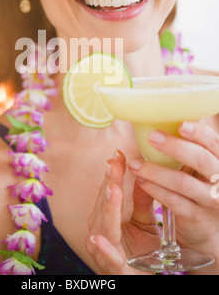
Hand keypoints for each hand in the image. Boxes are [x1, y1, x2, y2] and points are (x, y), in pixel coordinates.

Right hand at [86, 151, 160, 274]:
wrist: (141, 279)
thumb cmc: (140, 252)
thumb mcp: (145, 223)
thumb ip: (143, 202)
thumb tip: (144, 173)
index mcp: (105, 219)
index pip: (108, 192)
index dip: (113, 174)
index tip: (119, 155)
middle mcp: (99, 232)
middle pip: (104, 206)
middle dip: (109, 185)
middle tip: (114, 165)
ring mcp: (103, 251)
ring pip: (104, 227)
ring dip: (107, 210)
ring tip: (113, 191)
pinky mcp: (114, 269)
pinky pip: (109, 258)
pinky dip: (104, 249)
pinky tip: (99, 237)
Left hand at [128, 121, 218, 264]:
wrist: (209, 229)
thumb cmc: (200, 187)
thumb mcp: (202, 167)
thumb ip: (190, 147)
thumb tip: (165, 117)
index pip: (213, 142)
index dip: (198, 132)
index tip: (180, 123)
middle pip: (201, 159)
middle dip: (176, 147)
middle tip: (153, 137)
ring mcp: (210, 200)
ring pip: (183, 182)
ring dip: (155, 171)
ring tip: (135, 164)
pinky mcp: (196, 217)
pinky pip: (173, 201)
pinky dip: (155, 190)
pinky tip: (141, 181)